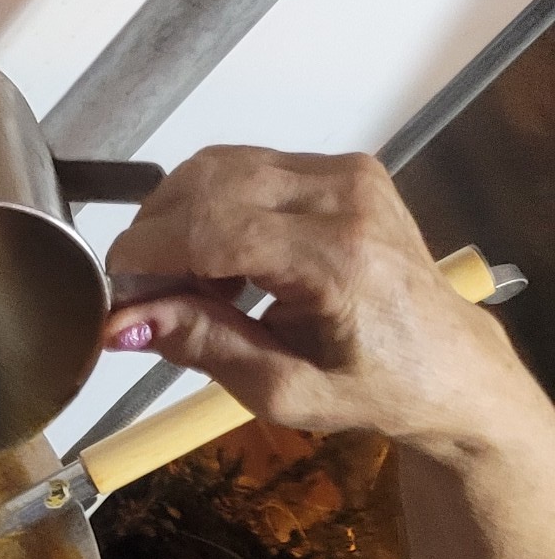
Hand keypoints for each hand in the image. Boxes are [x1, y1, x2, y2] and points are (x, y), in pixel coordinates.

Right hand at [103, 146, 540, 460]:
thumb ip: (201, 345)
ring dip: (177, 218)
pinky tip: (217, 259)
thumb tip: (120, 322)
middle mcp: (344, 197)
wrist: (446, 359)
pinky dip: (209, 208)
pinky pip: (245, 168)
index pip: (214, 229)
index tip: (112, 292)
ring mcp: (346, 172)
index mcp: (338, 260)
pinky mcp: (342, 167)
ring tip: (183, 281)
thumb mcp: (281, 391)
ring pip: (219, 167)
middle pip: (208, 184)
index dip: (145, 255)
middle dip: (153, 235)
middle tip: (142, 295)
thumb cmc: (370, 386)